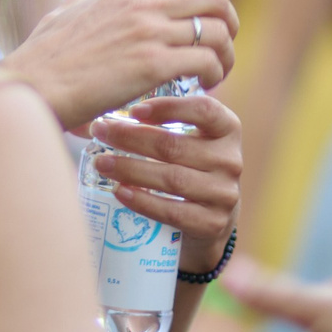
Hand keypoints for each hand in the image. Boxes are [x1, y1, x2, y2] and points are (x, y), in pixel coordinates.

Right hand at [2, 0, 239, 129]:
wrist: (31, 87)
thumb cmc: (40, 61)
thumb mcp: (62, 15)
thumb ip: (85, 0)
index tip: (204, 11)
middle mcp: (141, 7)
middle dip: (227, 21)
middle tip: (220, 46)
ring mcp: (148, 34)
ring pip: (216, 31)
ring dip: (225, 54)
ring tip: (214, 75)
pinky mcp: (152, 66)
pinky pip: (206, 61)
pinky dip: (214, 75)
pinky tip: (202, 88)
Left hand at [91, 91, 241, 266]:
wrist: (212, 218)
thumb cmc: (192, 168)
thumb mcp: (191, 140)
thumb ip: (163, 124)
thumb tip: (106, 116)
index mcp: (228, 130)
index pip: (204, 110)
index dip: (169, 107)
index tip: (134, 110)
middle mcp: (230, 161)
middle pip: (175, 146)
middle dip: (131, 137)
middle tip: (101, 132)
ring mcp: (224, 194)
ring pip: (171, 179)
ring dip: (131, 169)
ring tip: (102, 163)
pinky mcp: (212, 224)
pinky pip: (171, 211)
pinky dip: (142, 201)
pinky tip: (120, 191)